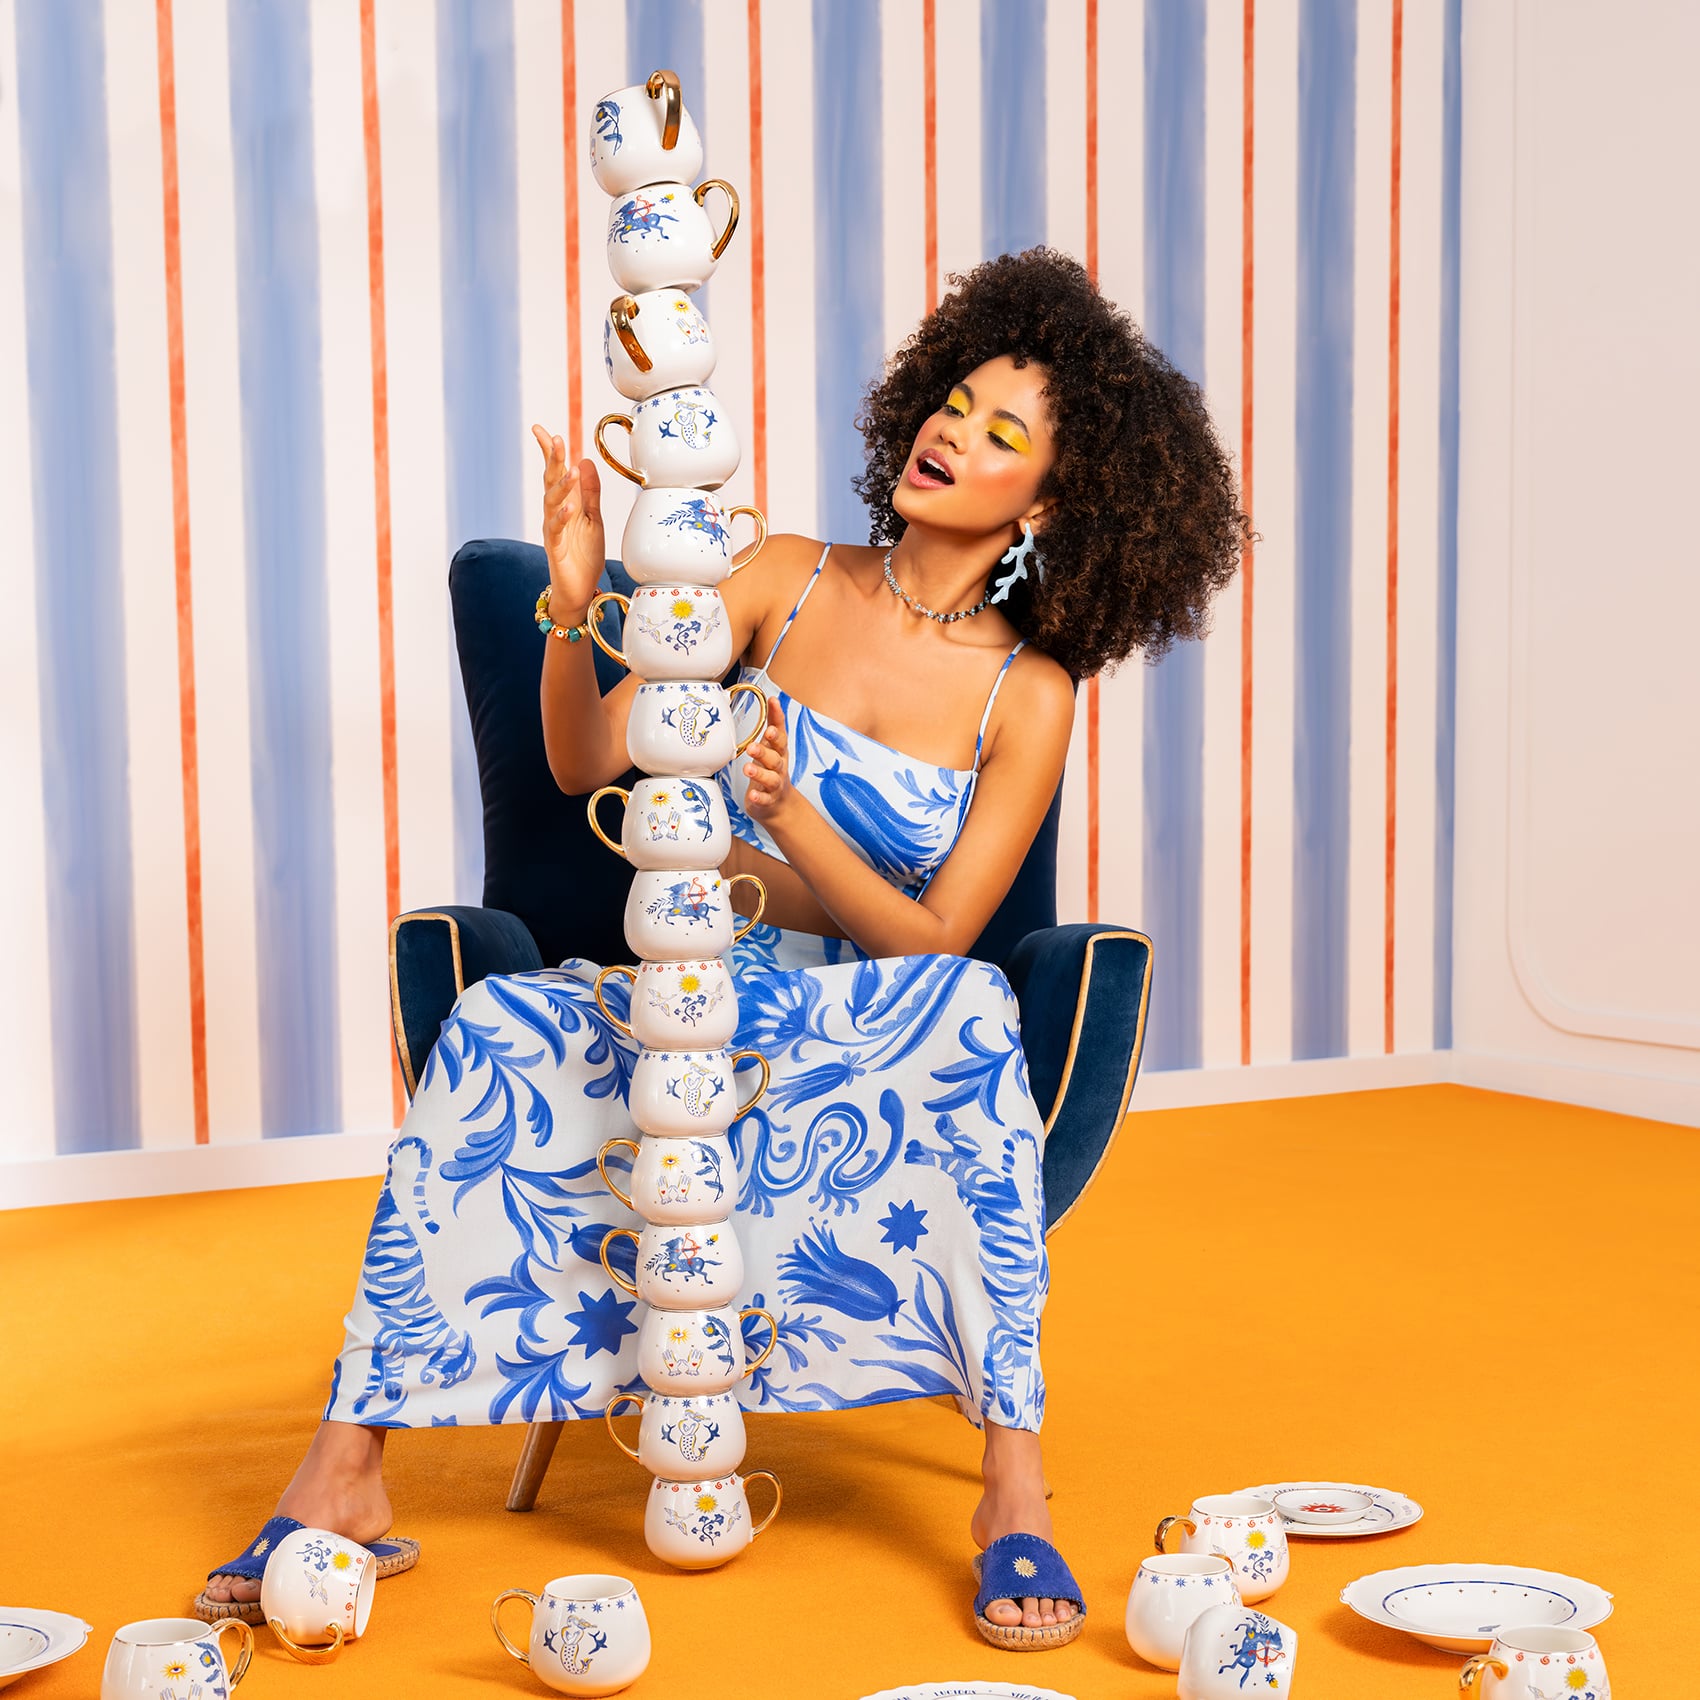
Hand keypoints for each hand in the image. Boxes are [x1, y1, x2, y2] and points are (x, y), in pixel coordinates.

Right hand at [531, 423, 603, 619]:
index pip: (555, 473)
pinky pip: (556, 530)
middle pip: (550, 482)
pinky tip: (570, 507)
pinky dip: (563, 517)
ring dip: (561, 486)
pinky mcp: (555, 549)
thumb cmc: (584, 556)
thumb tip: (586, 461)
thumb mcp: (593, 519)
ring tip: (571, 470)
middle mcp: (555, 514)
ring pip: (551, 503)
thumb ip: (590, 492)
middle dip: (553, 460)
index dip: (549, 452)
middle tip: (556, 439)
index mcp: (565, 504)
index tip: (542, 430)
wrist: (579, 590)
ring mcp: (553, 530)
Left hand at [742, 698, 793, 826]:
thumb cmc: (773, 771)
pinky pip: (765, 798)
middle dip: (765, 751)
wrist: (781, 805)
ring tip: (748, 768)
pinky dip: (759, 797)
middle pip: (775, 757)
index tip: (773, 702)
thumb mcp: (774, 747)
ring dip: (759, 772)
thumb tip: (773, 699)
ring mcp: (775, 784)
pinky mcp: (768, 800)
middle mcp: (779, 767)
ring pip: (770, 778)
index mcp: (779, 751)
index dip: (777, 717)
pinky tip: (752, 794)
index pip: (780, 733)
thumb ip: (773, 725)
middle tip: (753, 746)